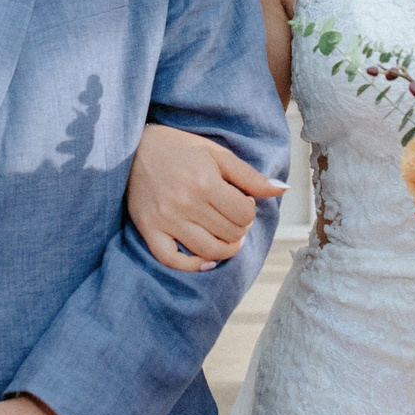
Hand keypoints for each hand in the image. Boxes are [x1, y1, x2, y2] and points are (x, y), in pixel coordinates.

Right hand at [127, 124, 284, 272]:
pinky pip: (172, 260)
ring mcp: (165, 220)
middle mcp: (185, 204)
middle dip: (240, 229)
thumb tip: (283, 190)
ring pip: (208, 251)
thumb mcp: (216, 153)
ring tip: (226, 238)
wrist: (132, 148)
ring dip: (225, 250)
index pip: (244, 215)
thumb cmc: (178, 148)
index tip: (241, 201)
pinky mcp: (149, 230)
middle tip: (232, 217)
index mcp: (205, 182)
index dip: (249, 211)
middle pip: (230, 234)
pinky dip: (192, 266)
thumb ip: (249, 175)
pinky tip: (205, 260)